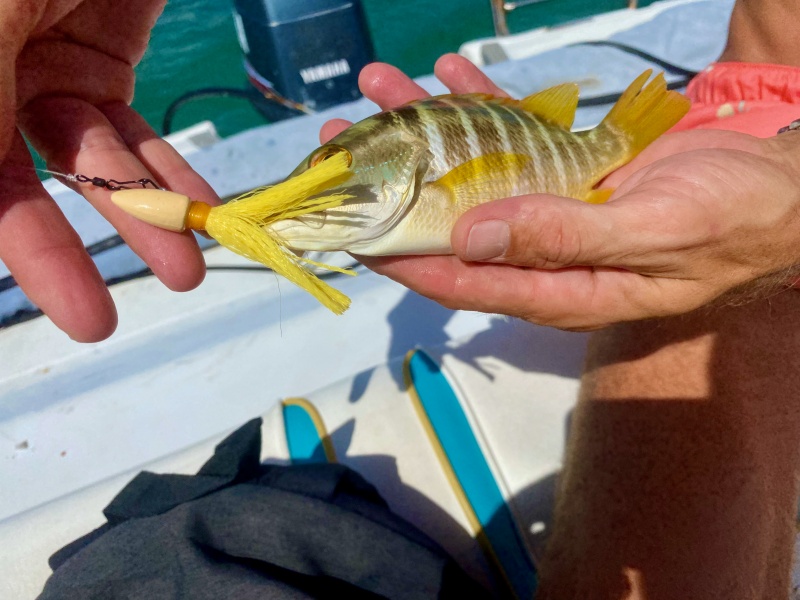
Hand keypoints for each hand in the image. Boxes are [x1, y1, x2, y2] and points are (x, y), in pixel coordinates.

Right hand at [0, 0, 217, 341]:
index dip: (6, 239)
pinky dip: (165, 170)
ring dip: (139, 215)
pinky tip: (199, 211)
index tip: (51, 301)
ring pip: (83, 160)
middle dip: (54, 251)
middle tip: (96, 323)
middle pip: (5, 179)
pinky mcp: (93, 58)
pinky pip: (128, 130)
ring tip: (186, 273)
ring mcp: (32, 64)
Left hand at [323, 54, 799, 329]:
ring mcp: (553, 208)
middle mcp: (542, 253)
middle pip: (452, 222)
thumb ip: (563, 239)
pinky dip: (485, 106)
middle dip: (398, 181)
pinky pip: (515, 139)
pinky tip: (452, 74)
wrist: (784, 189)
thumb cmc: (731, 224)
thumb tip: (471, 238)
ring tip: (385, 88)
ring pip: (475, 172)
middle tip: (346, 142)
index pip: (461, 279)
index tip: (351, 228)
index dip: (402, 256)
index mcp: (556, 288)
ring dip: (430, 130)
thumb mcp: (653, 234)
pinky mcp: (571, 171)